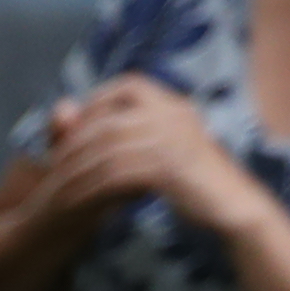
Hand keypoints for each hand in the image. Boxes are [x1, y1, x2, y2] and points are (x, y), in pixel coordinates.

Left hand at [34, 79, 257, 234]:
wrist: (234, 206)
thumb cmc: (199, 180)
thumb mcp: (171, 148)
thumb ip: (141, 133)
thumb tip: (112, 124)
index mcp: (176, 105)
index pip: (129, 85)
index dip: (97, 101)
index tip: (76, 125)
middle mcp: (174, 115)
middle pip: (109, 120)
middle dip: (77, 141)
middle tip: (55, 162)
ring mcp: (172, 140)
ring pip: (108, 149)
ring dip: (79, 168)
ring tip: (60, 186)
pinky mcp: (168, 168)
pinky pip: (117, 174)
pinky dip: (93, 187)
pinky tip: (78, 201)